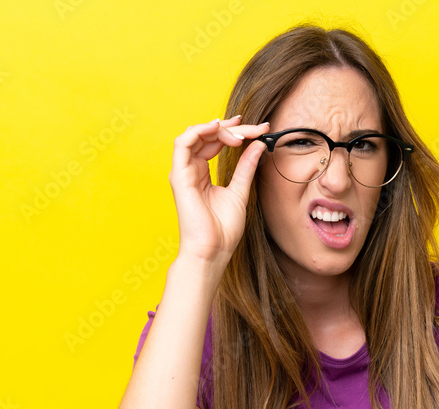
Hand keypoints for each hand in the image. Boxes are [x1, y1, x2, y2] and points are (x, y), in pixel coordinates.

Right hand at [169, 116, 269, 264]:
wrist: (213, 251)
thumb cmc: (223, 229)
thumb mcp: (240, 191)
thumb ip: (246, 167)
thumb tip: (258, 144)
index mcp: (202, 173)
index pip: (216, 142)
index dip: (236, 132)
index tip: (259, 130)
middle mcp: (191, 169)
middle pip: (207, 135)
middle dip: (232, 128)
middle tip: (255, 128)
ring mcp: (183, 172)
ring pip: (195, 134)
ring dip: (219, 128)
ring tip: (241, 132)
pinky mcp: (180, 176)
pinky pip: (183, 143)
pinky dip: (200, 131)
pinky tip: (218, 128)